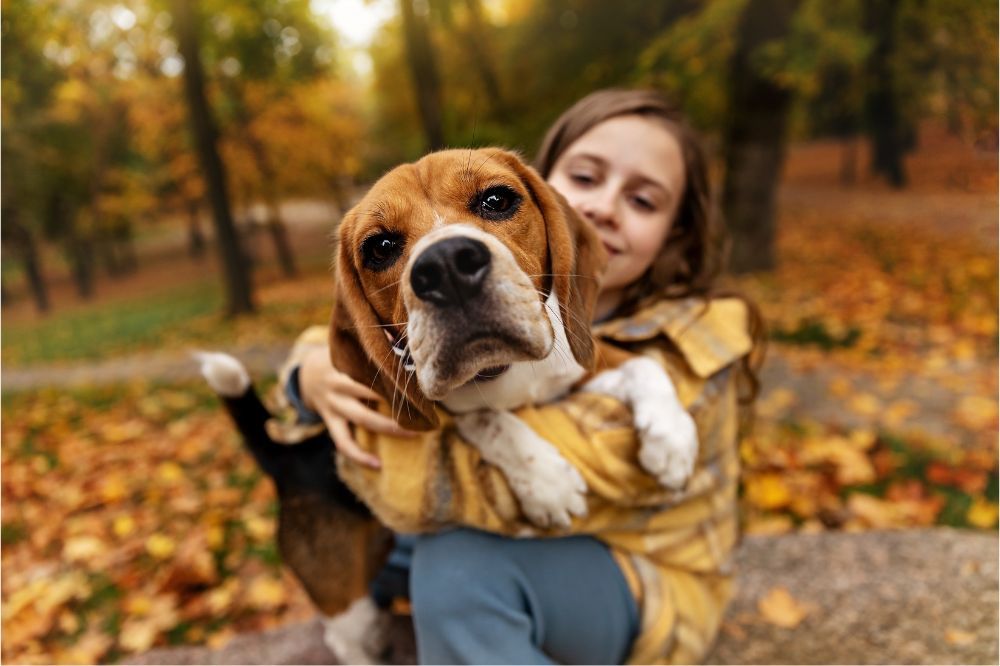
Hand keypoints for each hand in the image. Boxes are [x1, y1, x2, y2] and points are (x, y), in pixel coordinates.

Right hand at [298, 345, 418, 467]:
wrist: (305, 373)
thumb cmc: (339, 358)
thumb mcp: (349, 347)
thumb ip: (371, 343)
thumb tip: (398, 333)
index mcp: (346, 362)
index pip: (374, 368)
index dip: (397, 374)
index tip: (421, 380)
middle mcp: (339, 384)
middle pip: (372, 392)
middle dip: (400, 400)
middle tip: (427, 406)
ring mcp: (333, 405)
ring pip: (364, 418)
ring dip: (390, 426)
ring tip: (415, 433)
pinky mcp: (330, 422)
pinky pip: (343, 442)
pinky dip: (359, 456)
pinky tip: (378, 465)